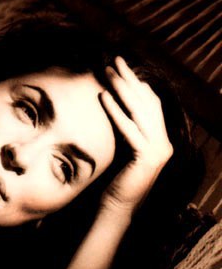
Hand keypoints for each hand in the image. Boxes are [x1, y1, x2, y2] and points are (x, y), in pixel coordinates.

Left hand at [100, 57, 173, 216]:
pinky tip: (104, 97)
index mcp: (160, 140)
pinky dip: (116, 112)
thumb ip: (126, 132)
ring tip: (107, 73)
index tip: (121, 67)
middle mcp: (163, 143)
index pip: (151, 104)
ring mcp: (158, 150)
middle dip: (130, 80)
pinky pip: (129, 129)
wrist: (117, 208)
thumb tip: (114, 106)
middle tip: (114, 60)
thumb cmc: (115, 181)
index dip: (137, 85)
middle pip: (147, 103)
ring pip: (140, 112)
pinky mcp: (147, 158)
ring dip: (122, 89)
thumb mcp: (122, 151)